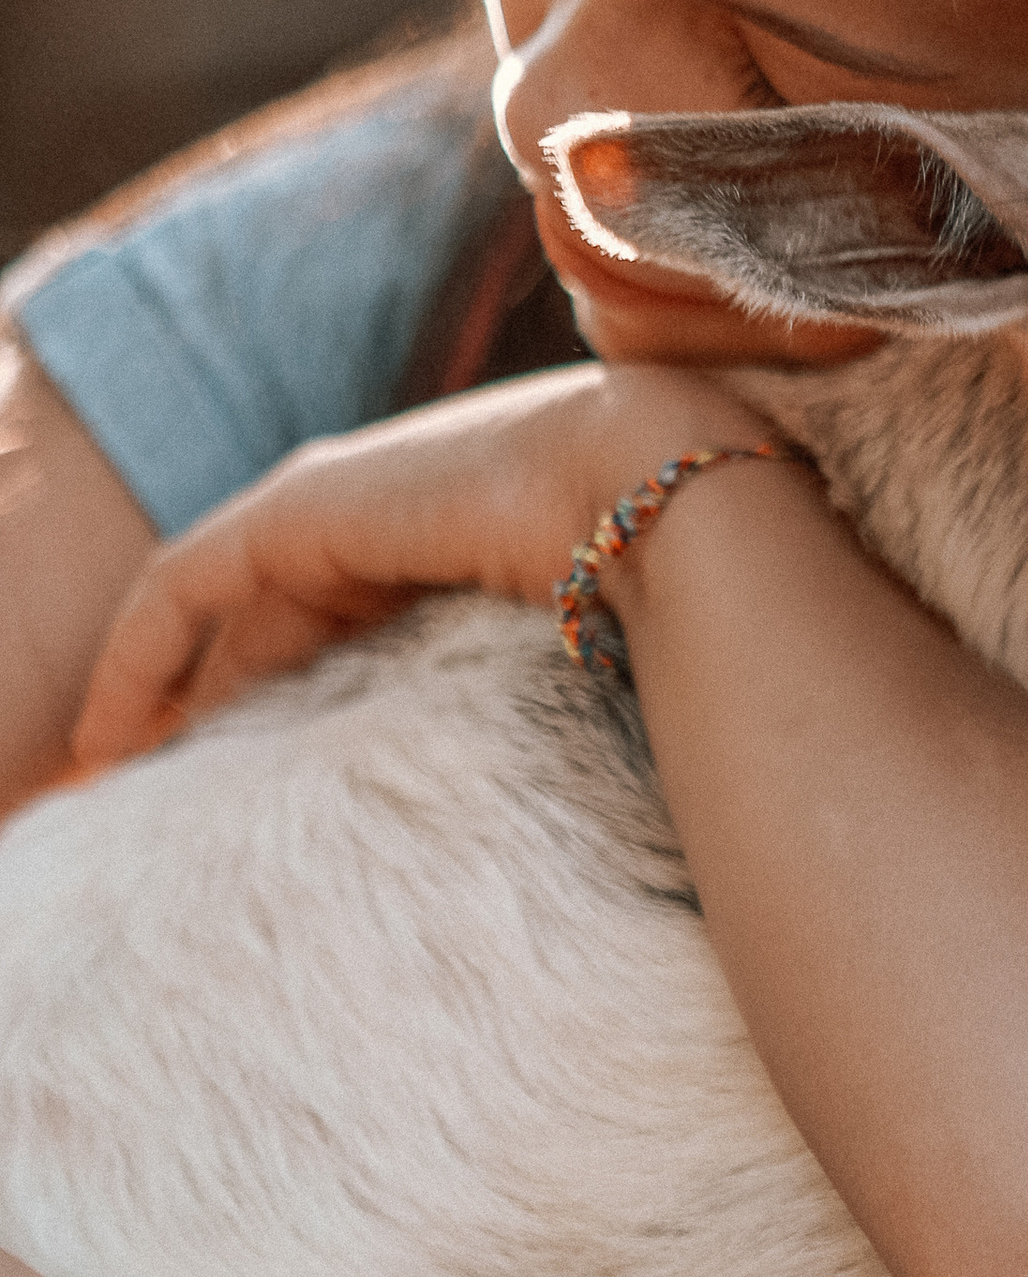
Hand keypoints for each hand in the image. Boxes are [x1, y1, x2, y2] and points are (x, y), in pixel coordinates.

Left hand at [71, 362, 751, 766]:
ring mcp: (334, 500)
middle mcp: (381, 503)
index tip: (256, 774)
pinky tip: (115, 733)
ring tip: (121, 772)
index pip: (334, 609)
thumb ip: (557, 670)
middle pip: (265, 614)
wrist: (664, 485)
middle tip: (170, 790)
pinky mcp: (296, 511)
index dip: (284, 685)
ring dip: (159, 686)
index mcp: (449, 525)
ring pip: (215, 605)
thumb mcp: (591, 640)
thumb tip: (604, 771)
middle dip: (208, 696)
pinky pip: (184, 591)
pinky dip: (138, 657)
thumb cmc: (663, 570)